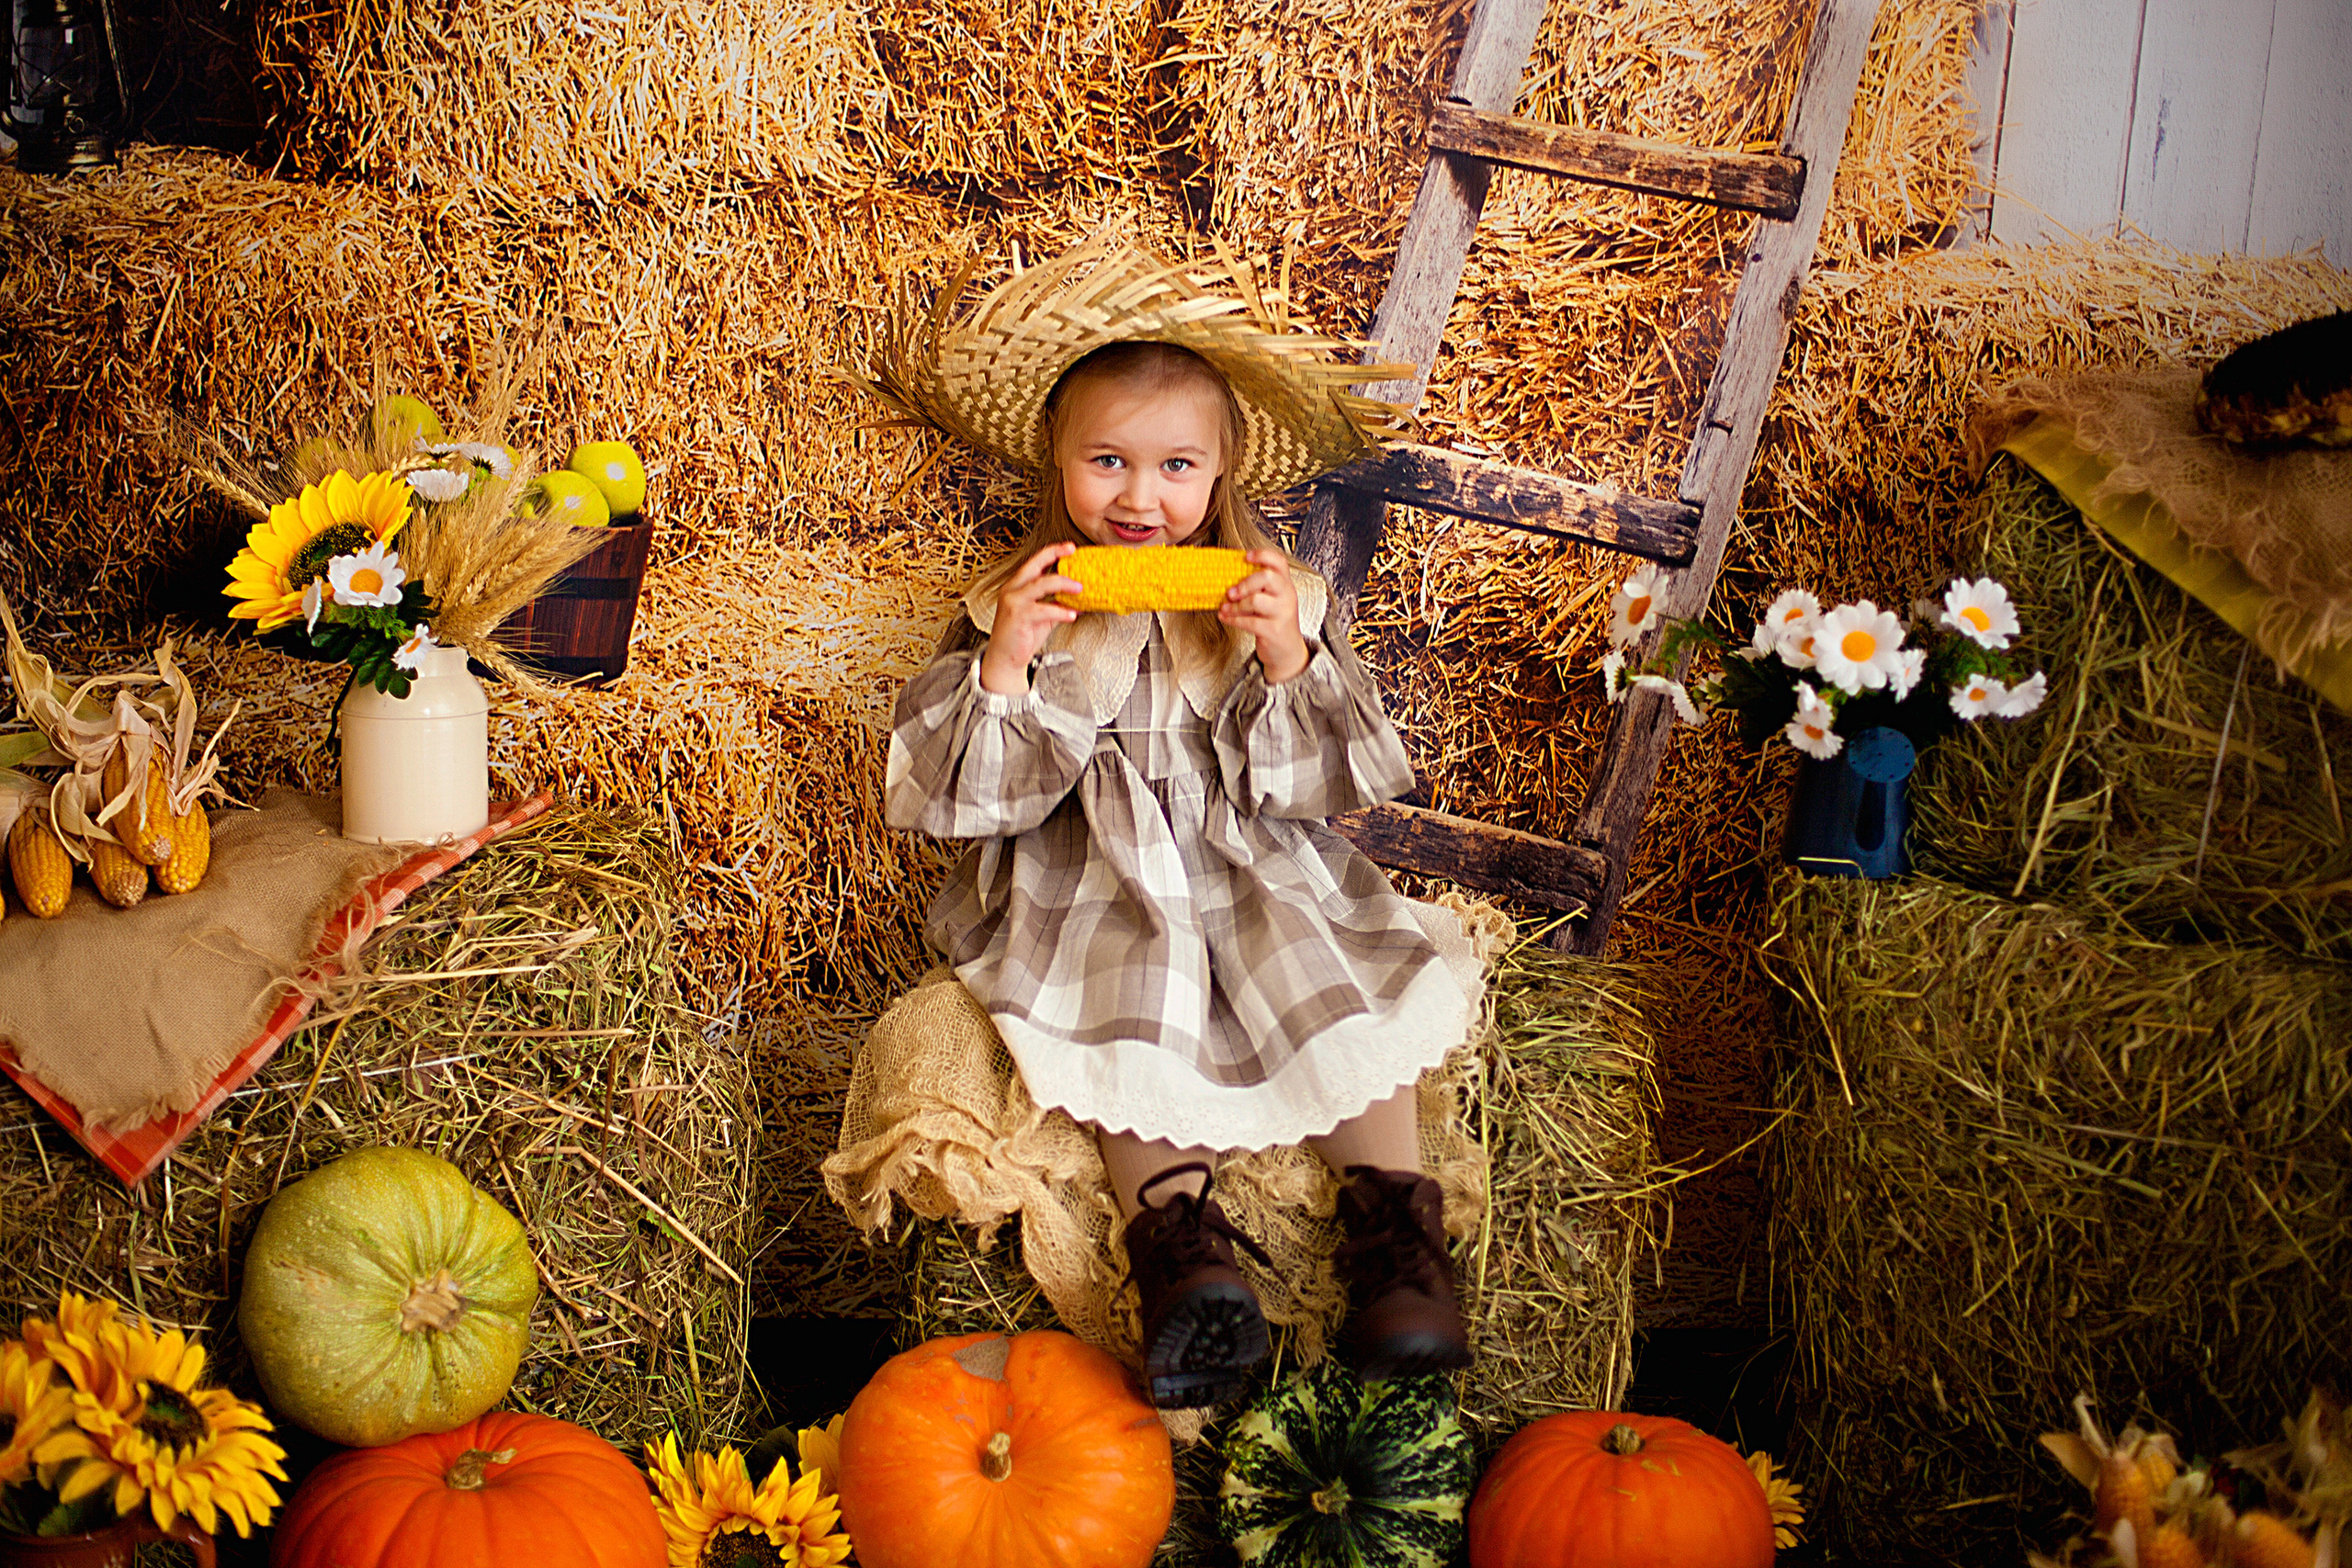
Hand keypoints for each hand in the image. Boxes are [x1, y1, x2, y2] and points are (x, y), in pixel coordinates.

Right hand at [978, 542, 1081, 694]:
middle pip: (1034, 566)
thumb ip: (1058, 606)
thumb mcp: (1043, 618)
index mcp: (1017, 586)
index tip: (1070, 548)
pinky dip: (1060, 611)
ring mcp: (1013, 602)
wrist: (1006, 658)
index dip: (1052, 552)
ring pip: (1040, 585)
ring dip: (1063, 584)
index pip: (1035, 563)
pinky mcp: (1017, 616)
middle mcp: (1013, 590)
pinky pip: (1043, 610)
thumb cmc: (1022, 636)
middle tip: (1073, 552)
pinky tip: (1072, 614)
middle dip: (1054, 555)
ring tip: (1080, 588)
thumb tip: (1080, 601)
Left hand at [1220, 549, 1309, 684]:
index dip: (1262, 555)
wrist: (1287, 651)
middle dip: (1245, 583)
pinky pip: (1250, 622)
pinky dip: (1234, 620)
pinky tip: (1225, 617)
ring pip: (1256, 600)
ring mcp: (1282, 613)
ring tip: (1225, 608)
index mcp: (1285, 584)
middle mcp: (1287, 596)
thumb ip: (1257, 589)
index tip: (1246, 556)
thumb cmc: (1274, 621)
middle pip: (1268, 577)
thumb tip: (1227, 577)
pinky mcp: (1274, 630)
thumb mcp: (1271, 601)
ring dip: (1235, 605)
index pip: (1279, 562)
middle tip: (1230, 592)